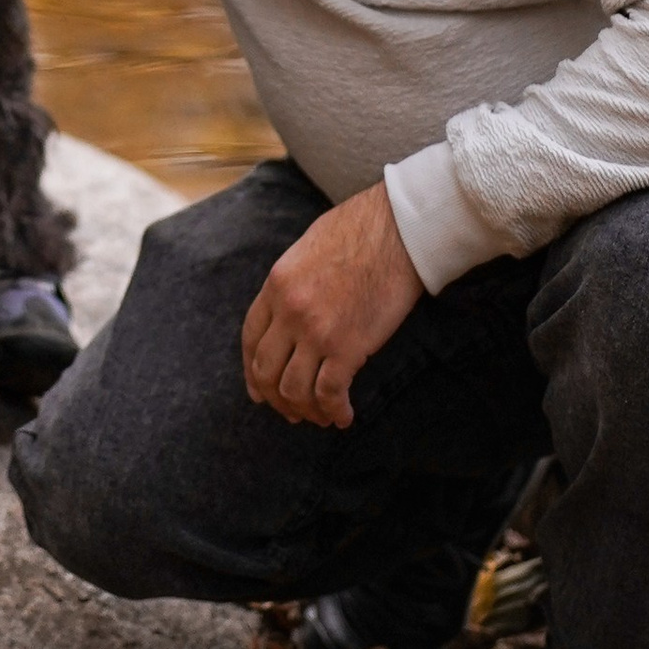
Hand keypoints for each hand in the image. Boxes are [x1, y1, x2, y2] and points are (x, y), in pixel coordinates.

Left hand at [240, 182, 425, 429]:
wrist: (397, 231)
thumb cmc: (360, 232)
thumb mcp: (307, 251)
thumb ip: (293, 284)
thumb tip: (292, 312)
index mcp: (276, 285)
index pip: (251, 339)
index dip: (251, 371)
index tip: (258, 391)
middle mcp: (289, 311)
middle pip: (267, 370)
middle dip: (276, 399)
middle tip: (291, 412)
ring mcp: (316, 331)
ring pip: (294, 389)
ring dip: (306, 411)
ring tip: (321, 417)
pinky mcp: (348, 347)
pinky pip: (330, 393)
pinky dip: (335, 411)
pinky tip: (345, 416)